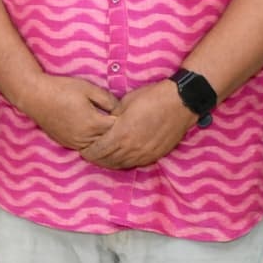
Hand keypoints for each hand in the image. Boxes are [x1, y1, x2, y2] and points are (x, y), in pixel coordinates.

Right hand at [16, 73, 118, 151]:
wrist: (34, 96)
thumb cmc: (62, 89)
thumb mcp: (88, 88)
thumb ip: (107, 99)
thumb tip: (120, 109)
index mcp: (93, 123)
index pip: (118, 128)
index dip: (124, 121)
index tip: (128, 115)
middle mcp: (85, 137)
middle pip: (109, 141)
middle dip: (117, 133)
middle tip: (124, 125)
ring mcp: (74, 142)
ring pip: (97, 147)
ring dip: (104, 140)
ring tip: (111, 131)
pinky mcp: (66, 143)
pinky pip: (85, 148)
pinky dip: (93, 142)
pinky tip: (95, 133)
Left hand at [78, 80, 195, 169]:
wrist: (179, 102)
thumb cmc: (150, 98)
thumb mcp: (124, 103)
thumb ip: (112, 117)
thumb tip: (104, 124)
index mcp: (121, 134)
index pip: (99, 150)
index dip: (88, 152)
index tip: (82, 149)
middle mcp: (133, 148)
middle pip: (108, 160)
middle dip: (96, 158)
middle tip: (89, 154)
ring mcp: (146, 153)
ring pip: (122, 164)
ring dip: (110, 162)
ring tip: (102, 157)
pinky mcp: (156, 155)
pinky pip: (136, 163)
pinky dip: (124, 162)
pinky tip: (120, 157)